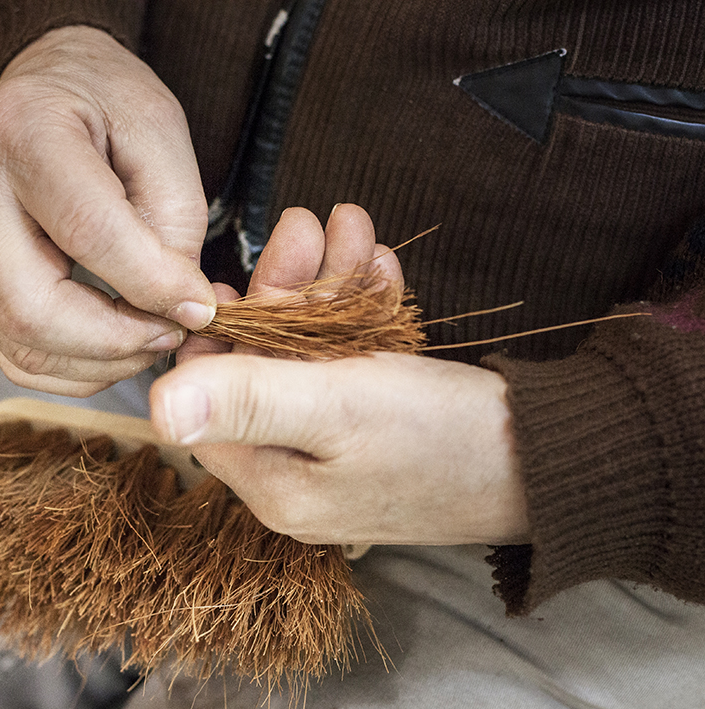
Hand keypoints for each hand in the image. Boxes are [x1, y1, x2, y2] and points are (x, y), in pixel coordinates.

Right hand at [0, 26, 215, 396]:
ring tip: (150, 337)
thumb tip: (181, 310)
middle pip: (31, 309)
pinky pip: (14, 356)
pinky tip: (116, 346)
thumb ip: (174, 220)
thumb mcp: (159, 132)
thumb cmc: (104, 104)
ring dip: (100, 364)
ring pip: (20, 346)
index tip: (201, 307)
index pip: (87, 232)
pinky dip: (75, 370)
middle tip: (172, 332)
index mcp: (23, 133)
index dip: (152, 283)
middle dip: (117, 340)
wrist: (40, 91)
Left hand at [149, 205, 529, 545]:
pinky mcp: (375, 427)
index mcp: (270, 481)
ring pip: (311, 356)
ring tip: (353, 228)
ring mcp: (335, 450)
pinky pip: (351, 363)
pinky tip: (379, 265)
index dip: (219, 333)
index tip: (238, 276)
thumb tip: (152, 408)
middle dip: (286, 292)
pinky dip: (363, 312)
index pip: (209, 401)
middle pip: (262, 369)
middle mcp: (294, 472)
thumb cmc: (447, 440)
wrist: (557, 463)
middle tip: (309, 225)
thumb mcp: (340, 409)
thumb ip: (249, 400)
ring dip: (329, 288)